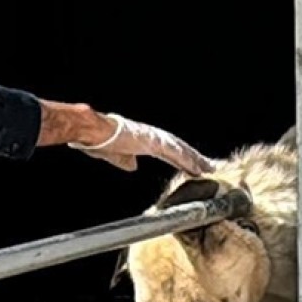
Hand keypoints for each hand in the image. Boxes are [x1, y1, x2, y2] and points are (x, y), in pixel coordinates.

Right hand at [37, 101, 215, 175]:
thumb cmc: (99, 140)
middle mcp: (153, 137)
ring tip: (208, 169)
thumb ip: (125, 161)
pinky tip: (197, 169)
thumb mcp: (115, 156)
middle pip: (179, 149)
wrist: (93, 131)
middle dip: (194, 158)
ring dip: (195, 160)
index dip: (182, 160)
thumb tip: (133, 166)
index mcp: (145, 140)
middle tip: (209, 167)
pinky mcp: (153, 141)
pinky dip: (187, 161)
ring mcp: (155, 138)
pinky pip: (175, 153)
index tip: (192, 168)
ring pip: (181, 150)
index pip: (169, 152)